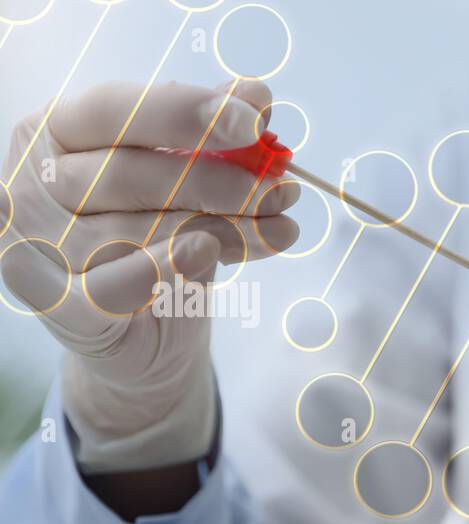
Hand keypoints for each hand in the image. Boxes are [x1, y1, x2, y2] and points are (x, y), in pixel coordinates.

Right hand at [2, 80, 299, 470]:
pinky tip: (212, 252)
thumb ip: (211, 138)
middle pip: (131, 173)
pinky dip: (168, 268)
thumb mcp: (185, 182)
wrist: (147, 334)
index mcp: (56, 132)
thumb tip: (254, 94)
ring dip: (223, 228)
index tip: (253, 121)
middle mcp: (35, 182)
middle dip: (219, 180)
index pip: (114, 109)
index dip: (184, 111)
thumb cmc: (160, 244)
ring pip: (137, 230)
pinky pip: (118, 285)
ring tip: (279, 226)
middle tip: (282, 189)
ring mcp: (37, 244)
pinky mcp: (58, 303)